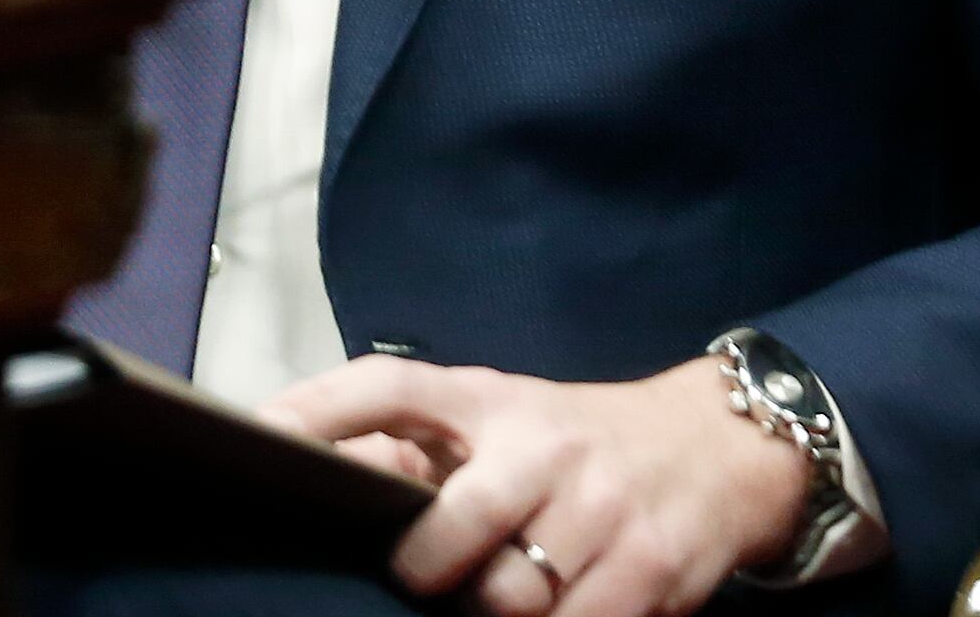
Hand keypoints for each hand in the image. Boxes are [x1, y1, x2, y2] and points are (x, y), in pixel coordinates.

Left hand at [258, 354, 805, 616]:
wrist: (717, 446)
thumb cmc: (578, 441)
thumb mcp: (500, 419)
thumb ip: (417, 445)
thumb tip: (318, 475)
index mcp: (488, 400)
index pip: (386, 386)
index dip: (319, 409)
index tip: (262, 435)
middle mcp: (544, 446)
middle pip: (462, 522)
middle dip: (428, 567)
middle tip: (419, 579)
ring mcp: (603, 510)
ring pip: (517, 598)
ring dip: (492, 614)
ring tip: (490, 602)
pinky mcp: (653, 569)